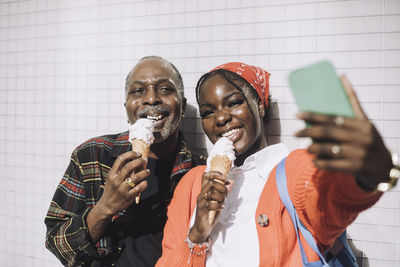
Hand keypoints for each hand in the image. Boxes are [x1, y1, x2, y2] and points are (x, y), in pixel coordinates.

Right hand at [96, 151, 149, 215]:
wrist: (106, 206)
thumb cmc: (111, 190)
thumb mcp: (112, 179)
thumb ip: (120, 171)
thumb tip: (135, 161)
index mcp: (112, 174)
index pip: (120, 159)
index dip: (130, 154)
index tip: (138, 154)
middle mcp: (116, 180)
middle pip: (129, 166)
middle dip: (139, 161)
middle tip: (145, 160)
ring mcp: (122, 189)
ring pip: (136, 177)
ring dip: (144, 172)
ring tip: (147, 171)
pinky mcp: (127, 197)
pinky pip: (139, 188)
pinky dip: (144, 184)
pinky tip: (145, 182)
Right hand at [189, 171, 229, 242]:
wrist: (202, 228)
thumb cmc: (210, 213)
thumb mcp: (219, 200)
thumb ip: (225, 190)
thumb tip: (231, 181)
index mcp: (205, 190)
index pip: (206, 175)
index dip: (215, 173)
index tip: (224, 178)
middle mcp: (202, 194)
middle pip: (210, 182)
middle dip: (221, 187)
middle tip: (225, 194)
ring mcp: (201, 202)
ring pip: (210, 193)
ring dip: (220, 197)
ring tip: (223, 203)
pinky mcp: (201, 210)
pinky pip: (210, 204)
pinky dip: (218, 205)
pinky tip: (221, 207)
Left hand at [295, 75, 391, 189]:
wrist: (384, 165)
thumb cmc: (369, 138)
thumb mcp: (364, 119)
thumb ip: (352, 100)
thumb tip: (341, 76)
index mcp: (361, 124)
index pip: (333, 118)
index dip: (313, 116)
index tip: (298, 114)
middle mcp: (361, 138)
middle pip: (328, 132)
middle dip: (308, 132)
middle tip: (295, 133)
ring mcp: (358, 154)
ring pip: (329, 149)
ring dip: (314, 148)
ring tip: (307, 147)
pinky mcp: (355, 168)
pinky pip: (333, 165)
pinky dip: (321, 162)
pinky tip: (314, 161)